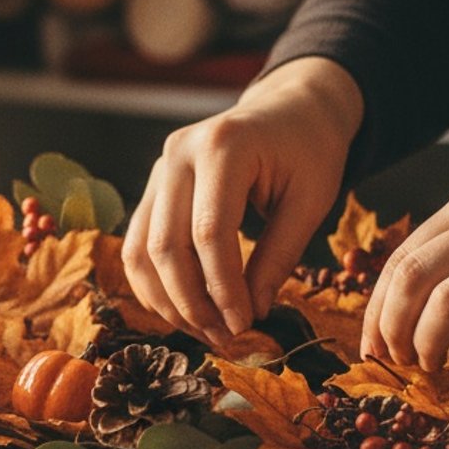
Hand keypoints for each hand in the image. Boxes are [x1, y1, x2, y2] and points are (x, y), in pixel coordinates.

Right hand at [122, 57, 363, 344]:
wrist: (289, 110)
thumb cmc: (308, 152)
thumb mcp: (311, 201)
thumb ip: (278, 257)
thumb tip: (248, 315)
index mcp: (224, 146)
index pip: (210, 232)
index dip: (223, 287)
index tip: (243, 325)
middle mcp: (179, 154)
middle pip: (165, 245)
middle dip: (192, 302)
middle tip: (224, 338)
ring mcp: (159, 170)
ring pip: (141, 251)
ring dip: (168, 301)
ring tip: (205, 331)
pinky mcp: (153, 188)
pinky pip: (137, 245)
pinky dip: (154, 286)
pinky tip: (184, 311)